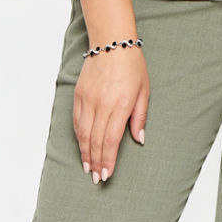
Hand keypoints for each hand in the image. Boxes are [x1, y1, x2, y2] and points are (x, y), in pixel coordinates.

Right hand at [73, 48, 149, 183]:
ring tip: (88, 167)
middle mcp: (101, 104)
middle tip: (97, 179)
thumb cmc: (132, 65)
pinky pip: (77, 121)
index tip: (107, 174)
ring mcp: (88, 99)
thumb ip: (140, 117)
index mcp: (120, 105)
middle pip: (95, 141)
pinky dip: (79, 137)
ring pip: (83, 133)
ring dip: (85, 153)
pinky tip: (82, 146)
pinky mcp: (79, 94)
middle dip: (96, 162)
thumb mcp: (144, 91)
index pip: (111, 140)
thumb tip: (139, 139)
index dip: (108, 160)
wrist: (112, 42)